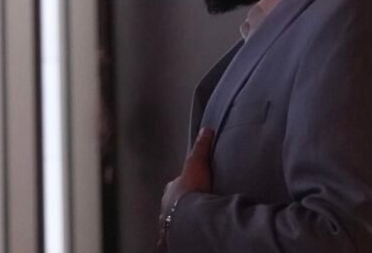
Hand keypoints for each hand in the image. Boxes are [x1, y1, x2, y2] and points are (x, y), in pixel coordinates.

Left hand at [157, 127, 213, 250]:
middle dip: (176, 206)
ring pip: (169, 222)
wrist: (187, 213)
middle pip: (170, 204)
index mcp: (171, 190)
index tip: (189, 187)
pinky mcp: (170, 237)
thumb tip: (206, 129)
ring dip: (174, 223)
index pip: (175, 185)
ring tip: (182, 227)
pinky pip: (168, 241)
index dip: (182, 186)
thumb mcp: (197, 163)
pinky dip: (169, 242)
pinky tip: (172, 245)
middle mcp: (165, 206)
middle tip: (187, 208)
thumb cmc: (192, 189)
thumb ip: (202, 147)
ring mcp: (167, 222)